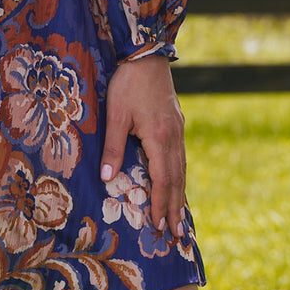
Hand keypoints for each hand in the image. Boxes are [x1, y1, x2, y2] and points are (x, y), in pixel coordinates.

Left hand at [99, 54, 186, 238]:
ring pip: (181, 168)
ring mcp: (178, 130)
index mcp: (159, 138)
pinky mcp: (177, 122)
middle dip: (175, 208)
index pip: (162, 180)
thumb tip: (107, 179)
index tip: (159, 226)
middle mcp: (174, 137)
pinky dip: (180, 175)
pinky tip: (177, 181)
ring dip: (179, 194)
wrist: (147, 54)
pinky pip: (181, 156)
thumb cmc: (128, 83)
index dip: (160, 204)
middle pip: (177, 179)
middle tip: (177, 234)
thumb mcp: (115, 114)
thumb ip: (113, 147)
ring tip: (179, 216)